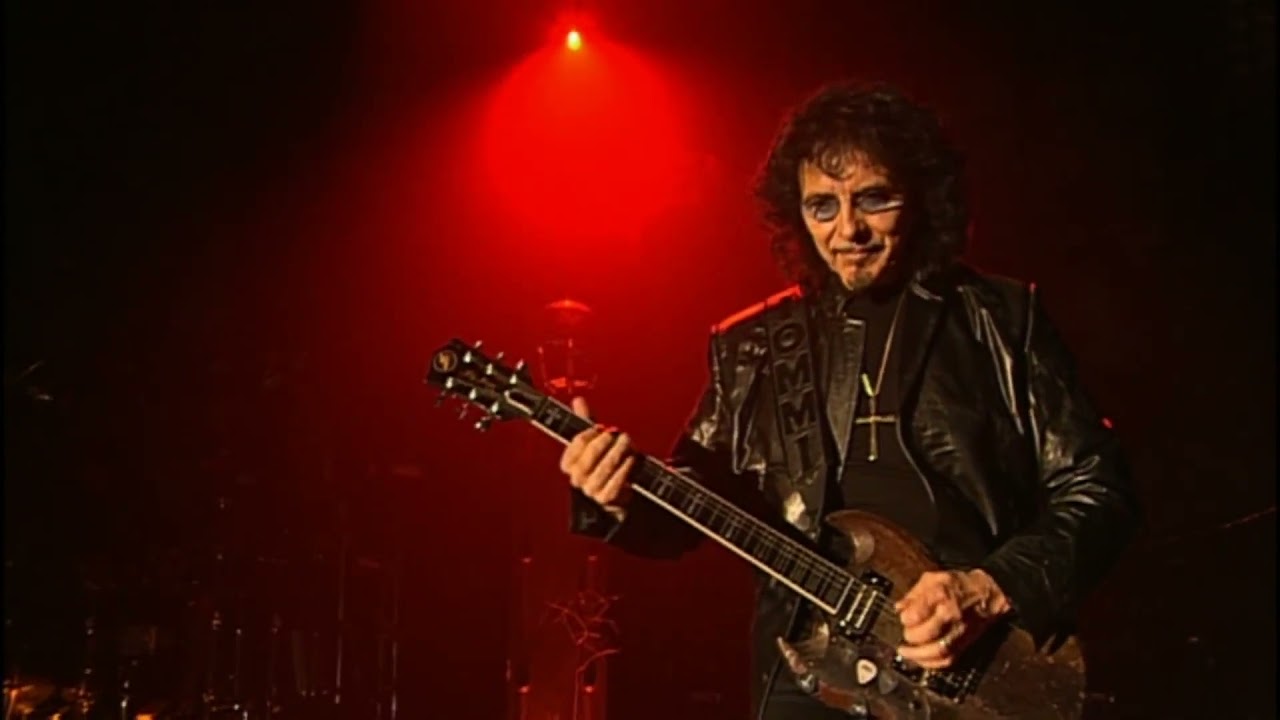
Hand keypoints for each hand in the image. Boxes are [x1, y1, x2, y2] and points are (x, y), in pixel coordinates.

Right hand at [559, 397, 634, 517]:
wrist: (618, 490)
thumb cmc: (604, 462)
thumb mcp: (595, 440)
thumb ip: (586, 421)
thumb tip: (578, 400)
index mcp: (570, 464)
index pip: (575, 445)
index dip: (588, 434)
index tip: (599, 428)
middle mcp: (577, 478)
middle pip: (589, 457)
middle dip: (605, 442)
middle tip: (617, 434)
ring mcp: (591, 490)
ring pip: (602, 470)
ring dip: (617, 454)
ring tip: (626, 443)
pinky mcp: (605, 499)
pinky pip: (614, 484)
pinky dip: (624, 470)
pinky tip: (631, 460)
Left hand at [894, 569, 1011, 668]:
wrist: (986, 594)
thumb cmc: (958, 585)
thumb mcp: (933, 579)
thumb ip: (913, 594)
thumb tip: (899, 608)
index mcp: (940, 595)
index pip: (916, 614)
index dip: (905, 618)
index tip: (903, 618)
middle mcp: (950, 614)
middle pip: (926, 634)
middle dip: (910, 636)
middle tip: (906, 634)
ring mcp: (958, 631)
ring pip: (936, 651)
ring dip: (917, 655)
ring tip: (905, 652)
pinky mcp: (964, 643)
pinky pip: (947, 660)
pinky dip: (931, 663)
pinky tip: (920, 659)